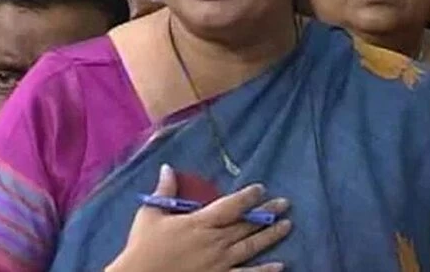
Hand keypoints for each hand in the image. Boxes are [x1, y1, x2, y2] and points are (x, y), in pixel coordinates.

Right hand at [107, 164, 290, 271]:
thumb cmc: (143, 247)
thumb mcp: (150, 214)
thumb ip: (164, 191)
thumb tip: (167, 167)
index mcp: (199, 223)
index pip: (230, 206)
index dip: (247, 197)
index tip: (261, 189)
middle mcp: (214, 241)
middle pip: (246, 224)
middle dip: (267, 213)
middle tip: (285, 203)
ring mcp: (219, 264)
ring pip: (250, 247)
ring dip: (270, 236)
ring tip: (287, 225)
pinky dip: (264, 271)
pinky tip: (281, 266)